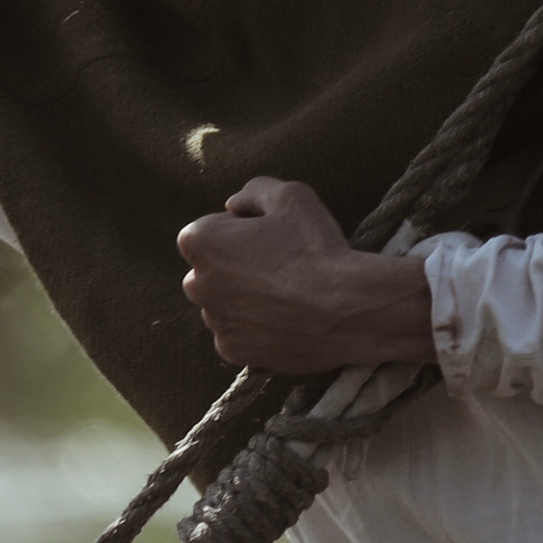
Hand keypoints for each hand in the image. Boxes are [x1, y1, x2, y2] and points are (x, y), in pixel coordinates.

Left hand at [178, 176, 433, 374]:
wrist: (346, 308)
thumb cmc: (315, 246)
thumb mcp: (289, 195)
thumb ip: (253, 191)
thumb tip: (233, 205)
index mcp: (199, 240)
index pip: (211, 229)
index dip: (243, 229)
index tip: (273, 237)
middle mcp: (195, 284)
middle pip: (213, 269)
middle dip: (236, 265)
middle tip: (281, 265)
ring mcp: (213, 321)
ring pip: (225, 304)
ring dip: (245, 298)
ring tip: (288, 293)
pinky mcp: (232, 351)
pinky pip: (239, 333)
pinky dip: (256, 327)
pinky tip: (286, 319)